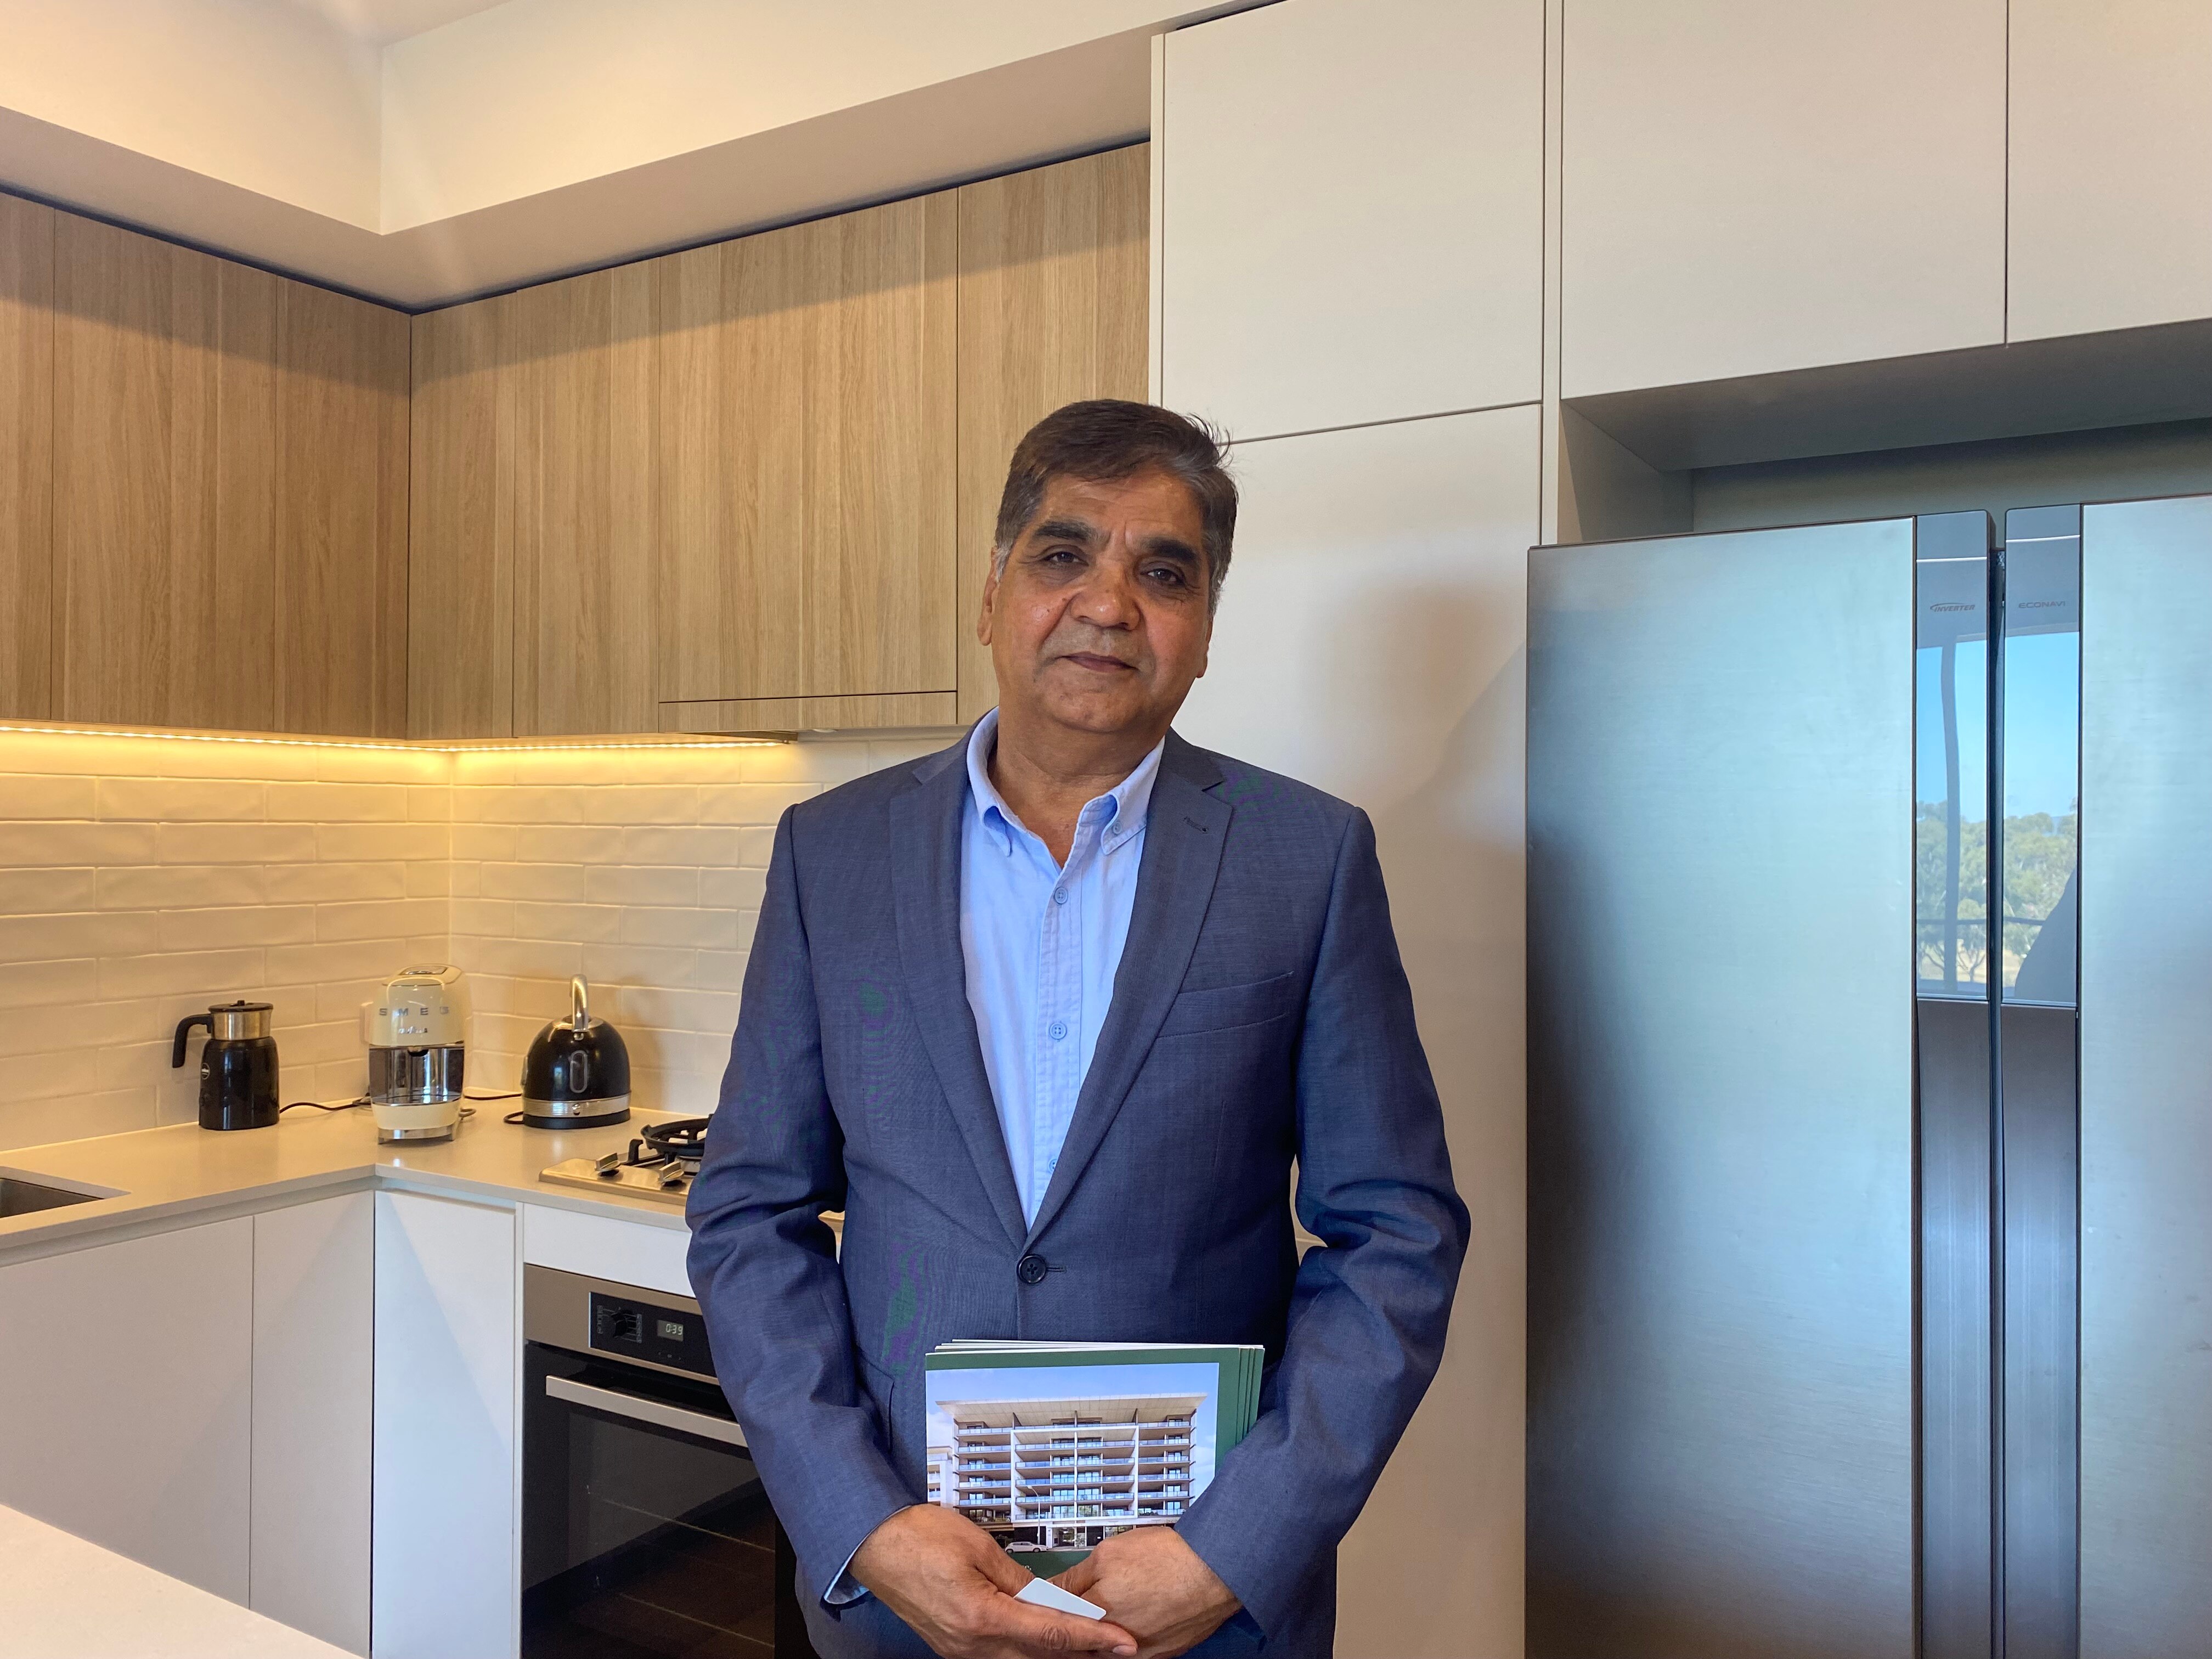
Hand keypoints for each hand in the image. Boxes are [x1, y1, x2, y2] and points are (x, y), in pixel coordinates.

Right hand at [850, 1504, 1139, 1658]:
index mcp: (981, 1616)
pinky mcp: (952, 1645)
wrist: (874, 1544)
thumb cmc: (920, 1537)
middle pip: (1038, 1657)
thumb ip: (1018, 1578)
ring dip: (1053, 1652)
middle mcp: (970, 1644)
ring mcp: (959, 1649)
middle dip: (1080, 1652)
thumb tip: (1047, 1597)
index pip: (1050, 1634)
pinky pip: (998, 1654)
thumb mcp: (979, 1547)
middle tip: (1116, 1644)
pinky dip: (1026, 1648)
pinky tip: (1043, 1636)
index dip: (1092, 1640)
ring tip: (1088, 1641)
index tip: (1124, 1643)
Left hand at [1054, 1527, 1239, 1658]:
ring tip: (1118, 1602)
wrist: (1216, 1569)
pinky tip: (1138, 1612)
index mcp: (1096, 1612)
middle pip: (1079, 1638)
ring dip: (1100, 1631)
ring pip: (1104, 1647)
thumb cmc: (1168, 1557)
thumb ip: (1075, 1575)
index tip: (1044, 1599)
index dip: (1048, 1606)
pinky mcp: (1158, 1655)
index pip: (1057, 1617)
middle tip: (1083, 1599)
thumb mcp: (1109, 1552)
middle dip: (1074, 1621)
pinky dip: (1125, 1636)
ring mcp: (1137, 1652)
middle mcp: (1113, 1641)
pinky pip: (1129, 1650)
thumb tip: (1051, 1589)